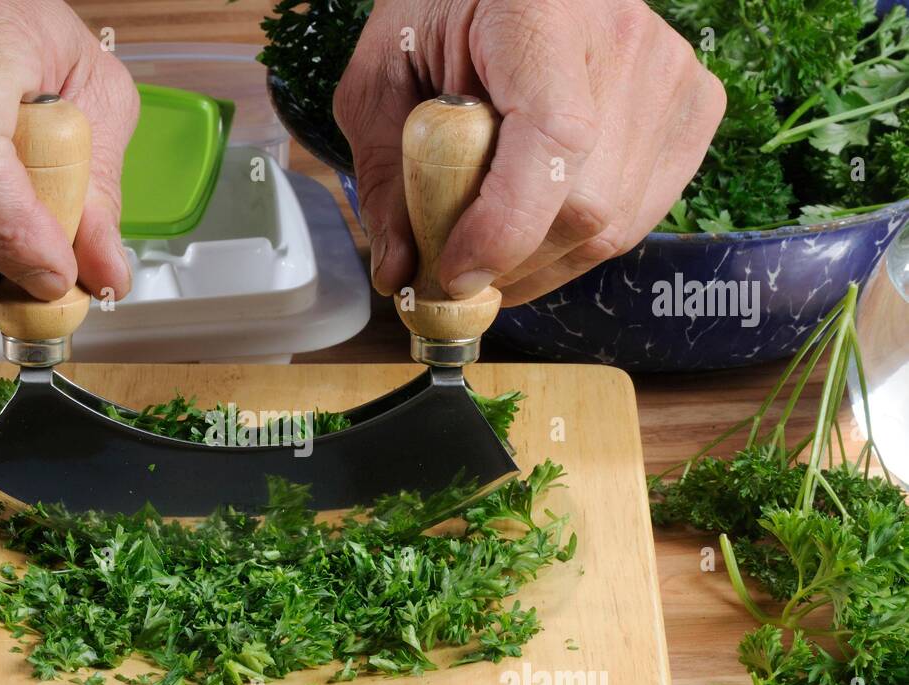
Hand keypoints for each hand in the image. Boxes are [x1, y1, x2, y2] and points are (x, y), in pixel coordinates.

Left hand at [334, 0, 724, 305]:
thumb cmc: (436, 17)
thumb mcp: (378, 81)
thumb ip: (384, 174)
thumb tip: (400, 274)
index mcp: (541, 14)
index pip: (555, 138)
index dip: (505, 227)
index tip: (454, 273)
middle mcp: (624, 38)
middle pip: (585, 203)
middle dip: (509, 261)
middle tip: (454, 265)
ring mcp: (669, 75)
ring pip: (614, 225)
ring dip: (540, 261)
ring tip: (490, 240)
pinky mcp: (692, 108)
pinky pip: (638, 216)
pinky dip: (578, 243)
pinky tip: (536, 221)